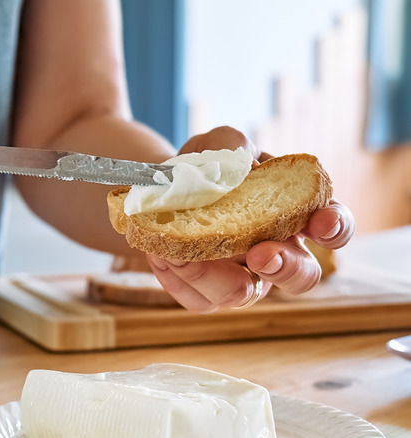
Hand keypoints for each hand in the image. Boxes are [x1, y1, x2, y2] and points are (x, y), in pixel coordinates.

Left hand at [145, 126, 354, 312]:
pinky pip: (199, 299)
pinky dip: (177, 278)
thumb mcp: (215, 145)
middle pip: (303, 278)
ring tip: (179, 251)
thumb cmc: (203, 169)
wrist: (161, 191)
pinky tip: (160, 254)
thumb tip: (238, 163)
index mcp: (293, 215)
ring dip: (212, 275)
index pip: (332, 227)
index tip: (320, 222)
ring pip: (242, 295)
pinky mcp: (207, 296)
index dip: (334, 227)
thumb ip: (230, 145)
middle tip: (260, 254)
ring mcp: (244, 279)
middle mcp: (276, 253)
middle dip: (286, 268)